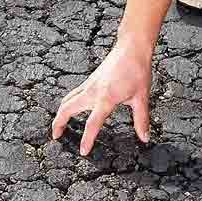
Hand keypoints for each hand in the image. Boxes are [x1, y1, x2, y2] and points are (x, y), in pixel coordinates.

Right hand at [51, 39, 152, 155]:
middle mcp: (92, 91)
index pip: (92, 123)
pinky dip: (67, 103)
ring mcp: (89, 84)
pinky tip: (72, 108)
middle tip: (56, 136)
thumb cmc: (137, 70)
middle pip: (67, 109)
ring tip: (59, 124)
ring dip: (60, 112)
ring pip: (67, 100)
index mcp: (105, 98)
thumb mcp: (141, 97)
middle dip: (59, 123)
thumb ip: (141, 119)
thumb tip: (145, 137)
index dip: (87, 139)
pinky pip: (73, 93)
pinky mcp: (90, 79)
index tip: (82, 151)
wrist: (132, 48)